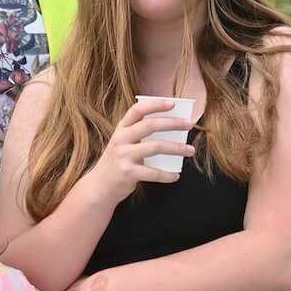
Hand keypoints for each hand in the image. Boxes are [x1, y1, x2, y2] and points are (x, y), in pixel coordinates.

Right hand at [80, 97, 195, 204]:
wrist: (99, 187)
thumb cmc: (118, 163)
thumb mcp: (124, 144)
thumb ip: (140, 136)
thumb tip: (172, 129)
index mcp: (121, 129)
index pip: (137, 110)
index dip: (155, 105)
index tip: (172, 103)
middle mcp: (120, 139)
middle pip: (149, 125)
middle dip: (173, 123)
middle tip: (190, 124)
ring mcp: (123, 156)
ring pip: (155, 147)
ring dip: (177, 148)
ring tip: (190, 150)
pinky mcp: (127, 173)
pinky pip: (153, 172)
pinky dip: (167, 174)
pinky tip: (175, 175)